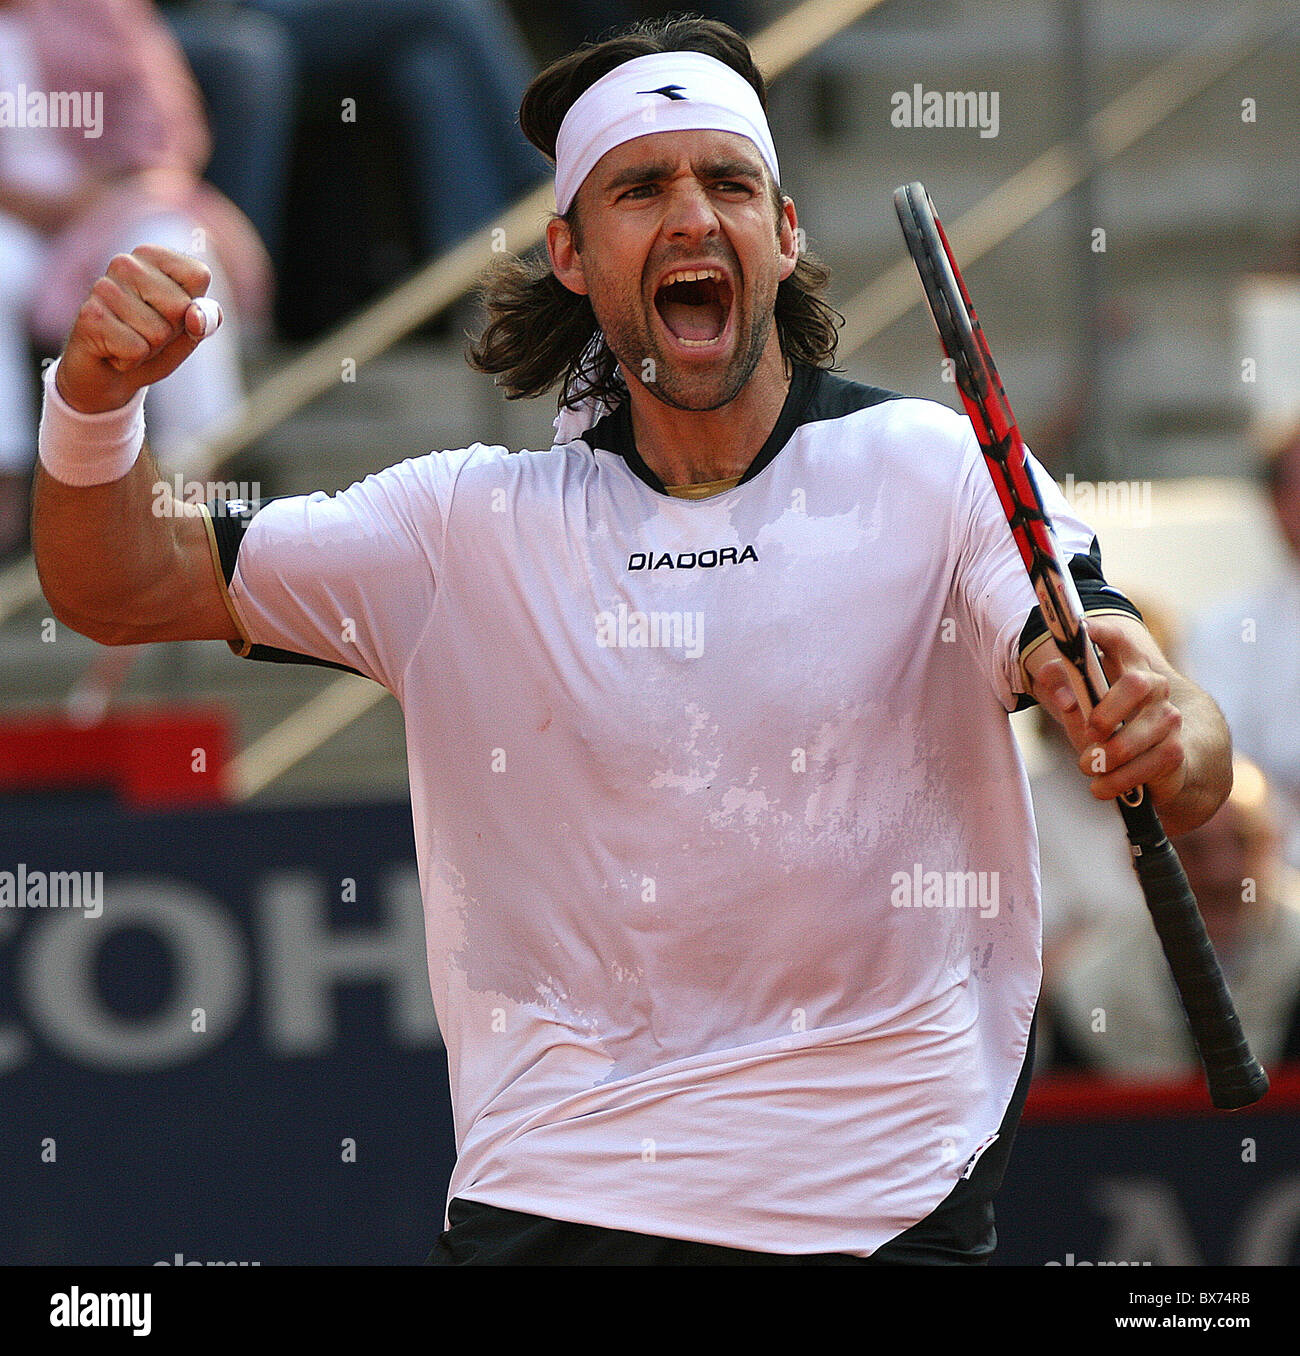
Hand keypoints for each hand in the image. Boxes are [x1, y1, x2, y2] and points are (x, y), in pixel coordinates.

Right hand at [55, 245, 220, 414]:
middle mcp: (126, 263)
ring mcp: (104, 287)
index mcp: (152, 256)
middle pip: (180, 307)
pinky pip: (136, 349)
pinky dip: (131, 361)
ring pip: (158, 332)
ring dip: (150, 349)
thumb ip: (206, 320)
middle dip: (171, 333)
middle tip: (146, 334)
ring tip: (129, 341)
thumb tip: (195, 316)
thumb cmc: (152, 344)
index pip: (199, 275)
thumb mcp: (190, 332)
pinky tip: (113, 351)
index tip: (170, 314)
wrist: (107, 375)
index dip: (194, 308)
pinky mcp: (90, 315)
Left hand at [1024, 614, 1188, 809]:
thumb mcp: (1077, 708)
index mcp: (1126, 667)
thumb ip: (1061, 688)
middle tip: (1090, 732)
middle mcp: (1152, 686)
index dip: (1101, 632)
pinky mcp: (1174, 751)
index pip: (1117, 640)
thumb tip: (1054, 680)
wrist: (1151, 766)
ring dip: (1108, 755)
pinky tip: (1101, 786)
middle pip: (1135, 684)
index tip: (1082, 629)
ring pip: (1141, 732)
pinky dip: (1119, 780)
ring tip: (1087, 765)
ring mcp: (1167, 718)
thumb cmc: (1106, 729)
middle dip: (1107, 710)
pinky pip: (1148, 765)